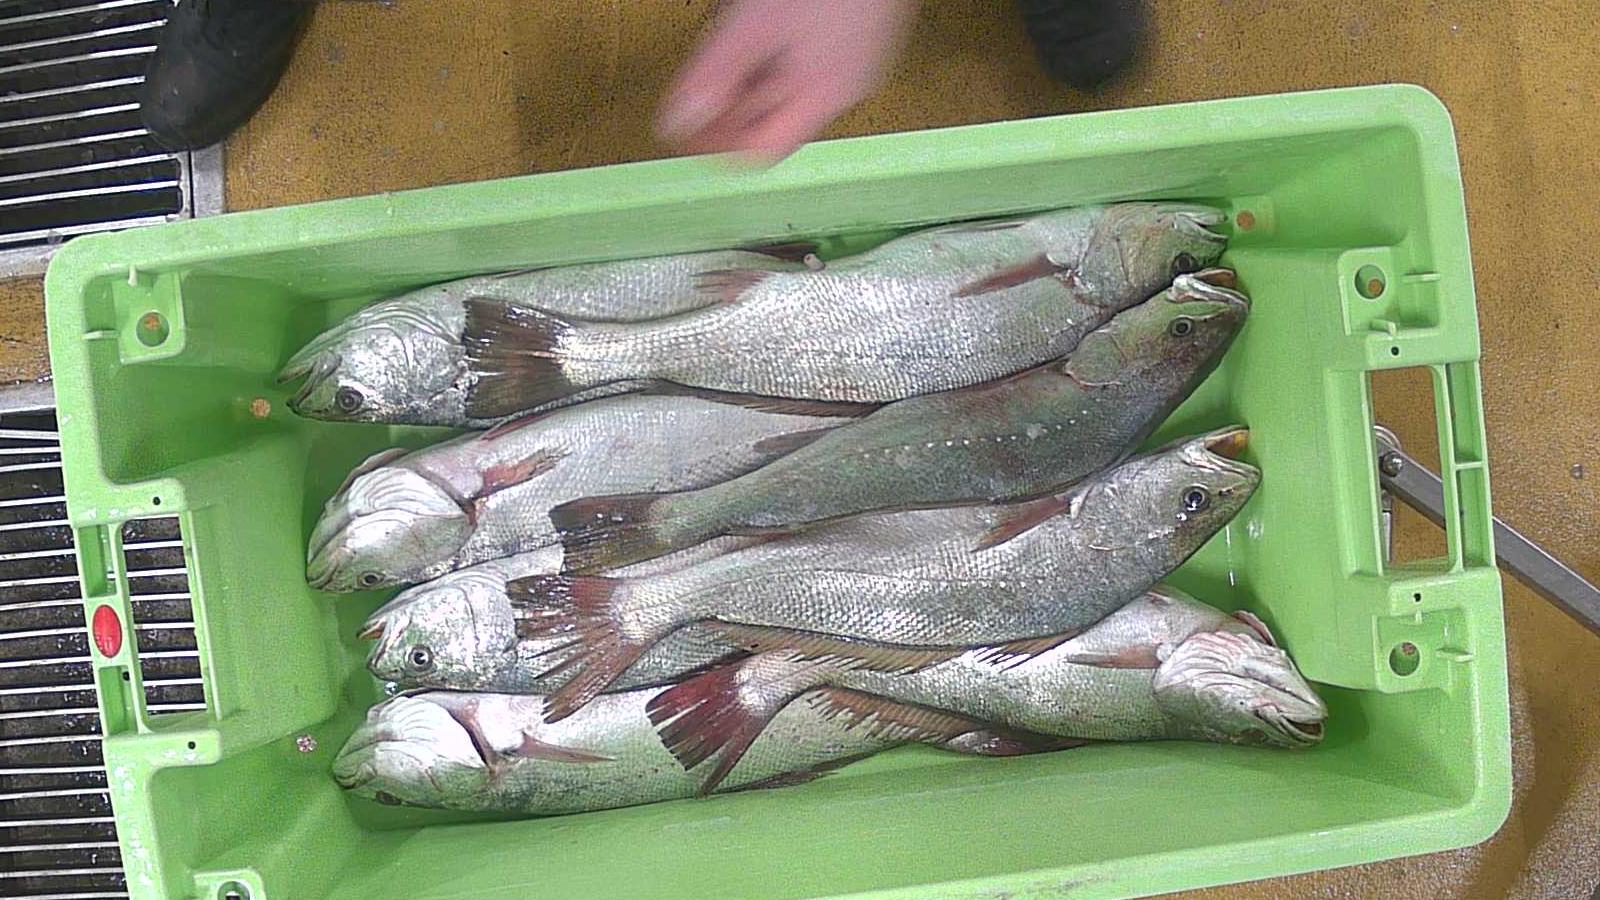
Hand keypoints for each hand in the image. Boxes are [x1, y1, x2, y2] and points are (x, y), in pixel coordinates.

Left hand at [658, 0, 914, 163]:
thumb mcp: (755, 23)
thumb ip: (716, 73)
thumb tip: (681, 121)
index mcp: (827, 91)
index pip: (765, 150)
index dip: (722, 146)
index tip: (688, 126)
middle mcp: (847, 80)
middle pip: (776, 118)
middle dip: (729, 108)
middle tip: (692, 92)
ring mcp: (855, 51)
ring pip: (790, 82)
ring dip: (748, 77)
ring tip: (718, 51)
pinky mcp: (855, 23)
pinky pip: (805, 52)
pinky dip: (772, 47)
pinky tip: (754, 22)